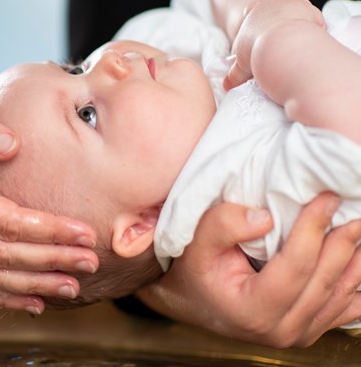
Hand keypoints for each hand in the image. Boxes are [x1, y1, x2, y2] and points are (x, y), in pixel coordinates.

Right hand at [0, 97, 98, 313]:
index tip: (83, 231)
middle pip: (4, 255)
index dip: (47, 228)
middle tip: (91, 261)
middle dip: (51, 260)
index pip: (5, 220)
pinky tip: (37, 303)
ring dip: (35, 285)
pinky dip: (6, 298)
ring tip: (74, 286)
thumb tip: (13, 145)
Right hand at [137, 193, 360, 347]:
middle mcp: (280, 331)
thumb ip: (222, 225)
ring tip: (360, 228)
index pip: (294, 267)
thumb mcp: (194, 242)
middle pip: (323, 280)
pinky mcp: (309, 332)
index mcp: (252, 311)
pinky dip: (356, 282)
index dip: (312, 230)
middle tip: (355, 208)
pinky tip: (359, 257)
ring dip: (356, 260)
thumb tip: (264, 218)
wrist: (191, 300)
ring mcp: (298, 336)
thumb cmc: (193, 270)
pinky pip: (345, 309)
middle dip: (342, 241)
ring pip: (341, 295)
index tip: (326, 198)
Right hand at [224, 0, 324, 90]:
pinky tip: (310, 42)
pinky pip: (314, 18)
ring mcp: (292, 2)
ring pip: (297, 10)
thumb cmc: (256, 48)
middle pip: (277, 6)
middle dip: (279, 20)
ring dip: (297, 24)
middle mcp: (272, 2)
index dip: (257, 21)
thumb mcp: (241, 63)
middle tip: (280, 40)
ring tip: (296, 44)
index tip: (260, 34)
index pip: (251, 9)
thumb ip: (235, 73)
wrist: (278, 41)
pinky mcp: (310, 8)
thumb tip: (226, 86)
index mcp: (253, 10)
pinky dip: (314, 29)